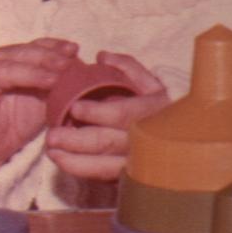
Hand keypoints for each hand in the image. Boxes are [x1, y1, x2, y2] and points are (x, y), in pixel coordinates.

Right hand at [0, 38, 77, 166]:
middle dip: (48, 59)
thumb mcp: (45, 102)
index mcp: (18, 59)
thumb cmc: (18, 120)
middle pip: (25, 55)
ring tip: (49, 78)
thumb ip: (59, 85)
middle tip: (68, 67)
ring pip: (5, 68)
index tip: (75, 50)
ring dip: (28, 71)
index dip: (55, 46)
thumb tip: (86, 72)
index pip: (38, 47)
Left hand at [45, 51, 168, 180]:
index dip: (97, 112)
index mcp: (149, 112)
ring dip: (74, 160)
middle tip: (51, 136)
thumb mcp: (150, 82)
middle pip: (107, 143)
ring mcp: (136, 162)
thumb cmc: (159, 107)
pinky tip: (62, 162)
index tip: (74, 108)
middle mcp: (143, 140)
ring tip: (51, 151)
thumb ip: (127, 67)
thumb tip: (101, 56)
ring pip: (103, 166)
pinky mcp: (128, 175)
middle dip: (76, 140)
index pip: (122, 114)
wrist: (180, 140)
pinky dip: (81, 171)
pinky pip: (102, 176)